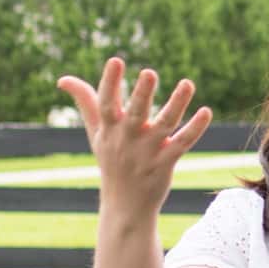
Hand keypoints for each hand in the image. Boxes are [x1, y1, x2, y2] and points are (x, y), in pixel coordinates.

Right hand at [56, 57, 211, 220]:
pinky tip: (206, 111)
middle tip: (149, 73)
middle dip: (142, 93)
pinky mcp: (166, 163)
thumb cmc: (111, 162)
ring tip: (187, 83)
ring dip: (177, 103)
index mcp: (110, 130)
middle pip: (136, 113)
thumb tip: (62, 79)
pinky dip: (195, 128)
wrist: (124, 206)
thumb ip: (85, 103)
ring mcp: (148, 152)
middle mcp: (128, 139)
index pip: (106, 103)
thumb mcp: (96, 133)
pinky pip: (182, 143)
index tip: (116, 60)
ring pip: (165, 124)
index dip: (110, 82)